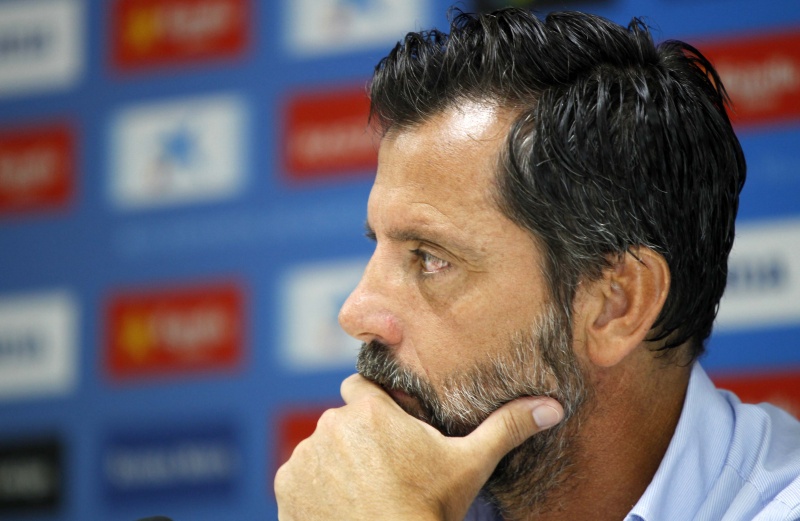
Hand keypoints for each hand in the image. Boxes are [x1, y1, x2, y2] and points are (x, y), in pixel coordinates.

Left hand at [274, 374, 563, 520]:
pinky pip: (299, 476)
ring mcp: (304, 457)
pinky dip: (315, 487)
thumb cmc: (428, 509)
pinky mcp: (286, 488)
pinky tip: (341, 507)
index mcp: (369, 410)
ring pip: (320, 448)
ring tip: (362, 492)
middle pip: (342, 420)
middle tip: (384, 468)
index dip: (374, 403)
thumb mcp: (470, 466)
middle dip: (357, 437)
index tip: (388, 425)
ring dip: (335, 462)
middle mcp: (330, 425)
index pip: (360, 384)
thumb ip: (506, 428)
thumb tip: (553, 405)